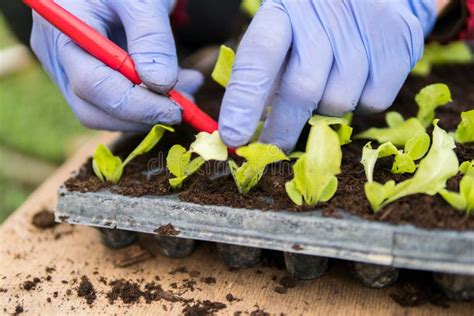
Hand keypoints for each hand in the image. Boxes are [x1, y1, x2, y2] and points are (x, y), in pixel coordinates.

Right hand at [30, 0, 202, 131]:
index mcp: (62, 32)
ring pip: (106, 111)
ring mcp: (69, 69)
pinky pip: (116, 101)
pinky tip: (179, 85)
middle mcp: (59, 57)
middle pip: (93, 109)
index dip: (137, 106)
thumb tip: (162, 85)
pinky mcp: (89, 74)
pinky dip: (149, 101)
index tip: (175, 110)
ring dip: (150, 111)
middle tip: (183, 107)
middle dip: (142, 116)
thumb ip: (151, 39)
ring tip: (188, 89)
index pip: (93, 85)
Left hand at [219, 0, 436, 151]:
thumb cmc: (314, 26)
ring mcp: (366, 23)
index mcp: (284, 8)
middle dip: (283, 129)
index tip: (233, 136)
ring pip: (338, 102)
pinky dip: (360, 104)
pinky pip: (373, 102)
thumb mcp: (282, 37)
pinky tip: (357, 80)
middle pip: (302, 89)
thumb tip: (244, 129)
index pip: (259, 55)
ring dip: (325, 110)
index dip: (245, 100)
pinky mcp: (400, 39)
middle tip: (272, 149)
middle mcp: (325, 10)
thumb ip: (265, 76)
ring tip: (326, 86)